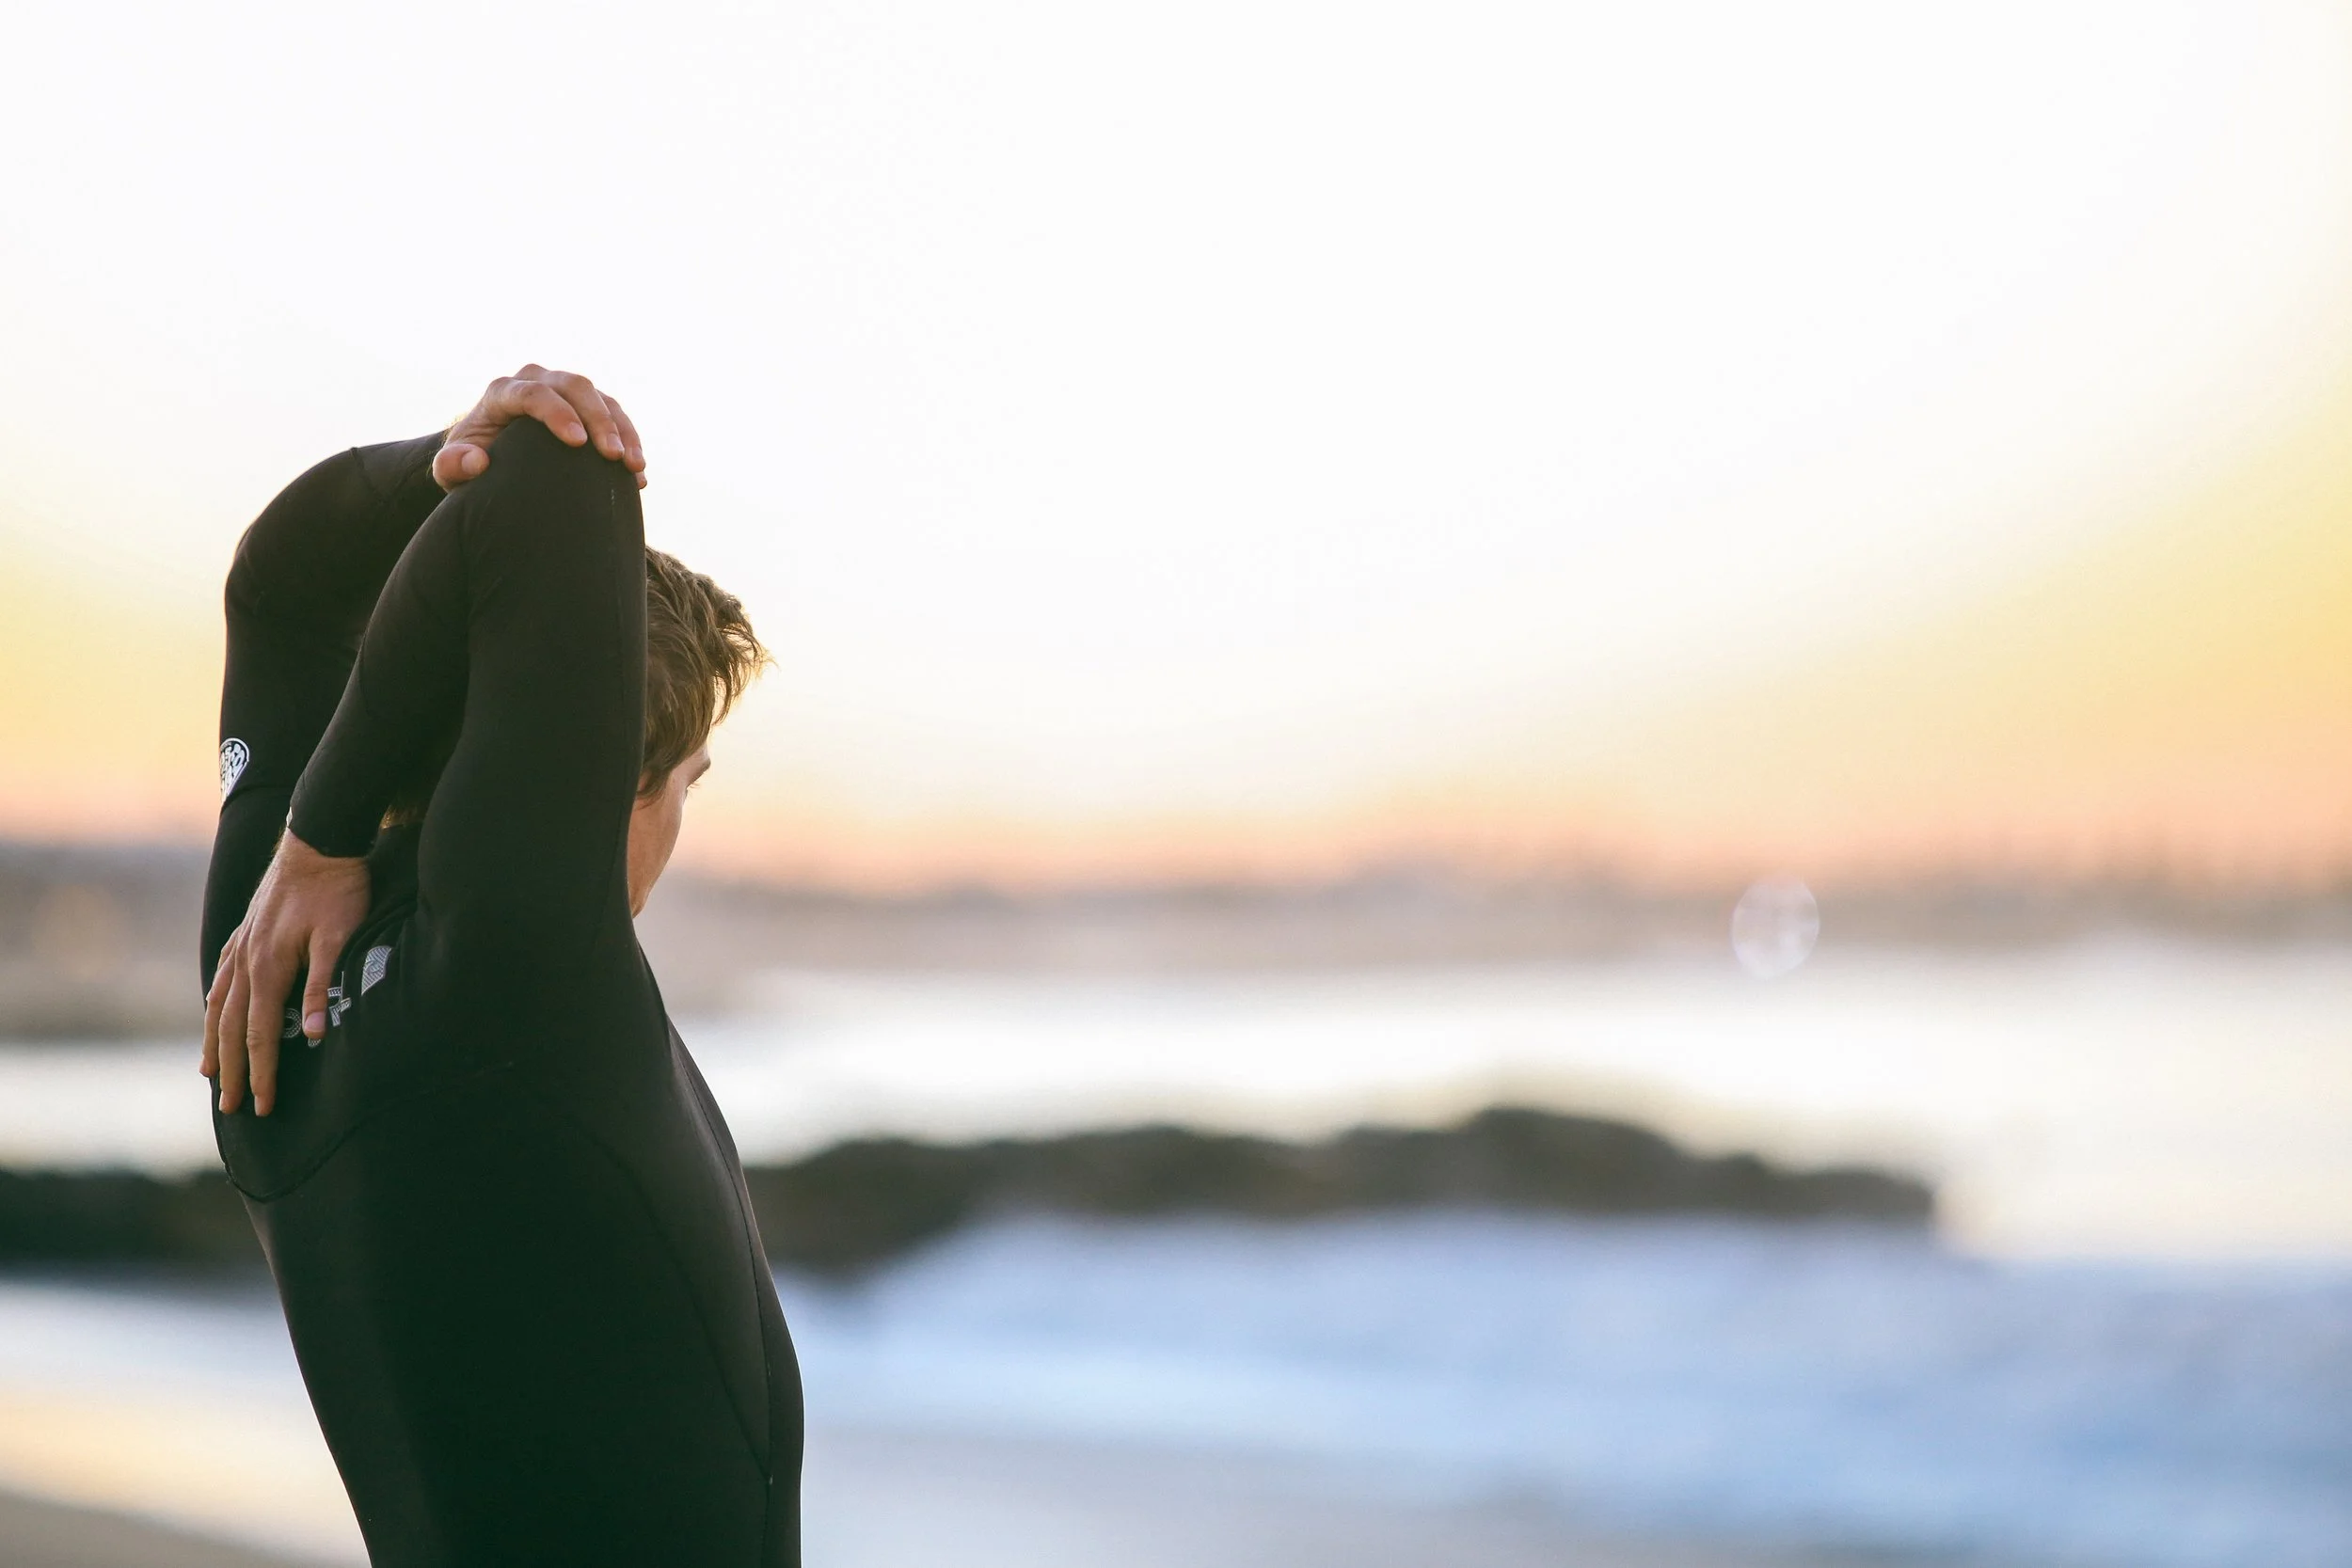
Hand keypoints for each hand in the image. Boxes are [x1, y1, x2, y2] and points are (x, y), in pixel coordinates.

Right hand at [201, 832, 369, 1116]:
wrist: (319, 841)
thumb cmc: (337, 889)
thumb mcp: (340, 936)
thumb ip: (322, 984)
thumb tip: (314, 1034)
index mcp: (269, 966)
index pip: (261, 1033)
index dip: (261, 1072)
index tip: (262, 1105)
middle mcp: (246, 960)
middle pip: (233, 1027)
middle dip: (232, 1070)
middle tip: (231, 1107)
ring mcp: (241, 945)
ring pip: (219, 1005)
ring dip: (215, 1043)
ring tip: (209, 1074)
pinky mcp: (244, 933)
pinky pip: (221, 978)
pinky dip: (214, 1005)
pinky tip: (214, 1014)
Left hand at [433, 364, 646, 491]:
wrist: (491, 455)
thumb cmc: (470, 462)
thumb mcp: (451, 469)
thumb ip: (453, 466)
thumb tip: (477, 461)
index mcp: (503, 391)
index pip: (534, 392)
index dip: (558, 414)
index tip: (577, 443)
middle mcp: (537, 381)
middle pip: (575, 386)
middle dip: (599, 419)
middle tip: (613, 456)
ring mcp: (565, 391)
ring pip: (602, 397)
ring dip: (622, 430)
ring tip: (634, 466)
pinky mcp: (588, 406)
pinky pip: (616, 414)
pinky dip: (630, 441)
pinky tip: (638, 474)